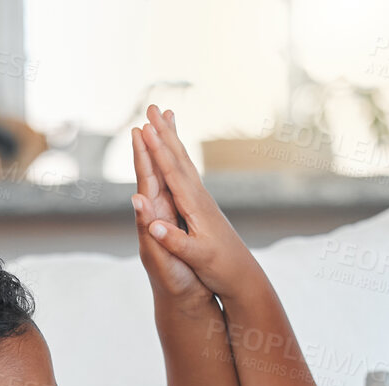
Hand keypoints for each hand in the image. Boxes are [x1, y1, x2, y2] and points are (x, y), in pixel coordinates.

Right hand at [137, 105, 260, 298]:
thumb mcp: (197, 257)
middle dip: (164, 132)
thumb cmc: (220, 267)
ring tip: (164, 117)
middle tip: (152, 106)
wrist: (242, 275)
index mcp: (194, 206)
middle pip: (179, 158)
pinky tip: (176, 152)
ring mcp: (202, 199)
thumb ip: (175, 241)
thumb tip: (153, 226)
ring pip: (184, 161)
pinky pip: (187, 173)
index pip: (173, 172)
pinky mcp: (203, 205)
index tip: (145, 128)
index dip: (158, 150)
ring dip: (172, 138)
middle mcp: (199, 197)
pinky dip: (178, 156)